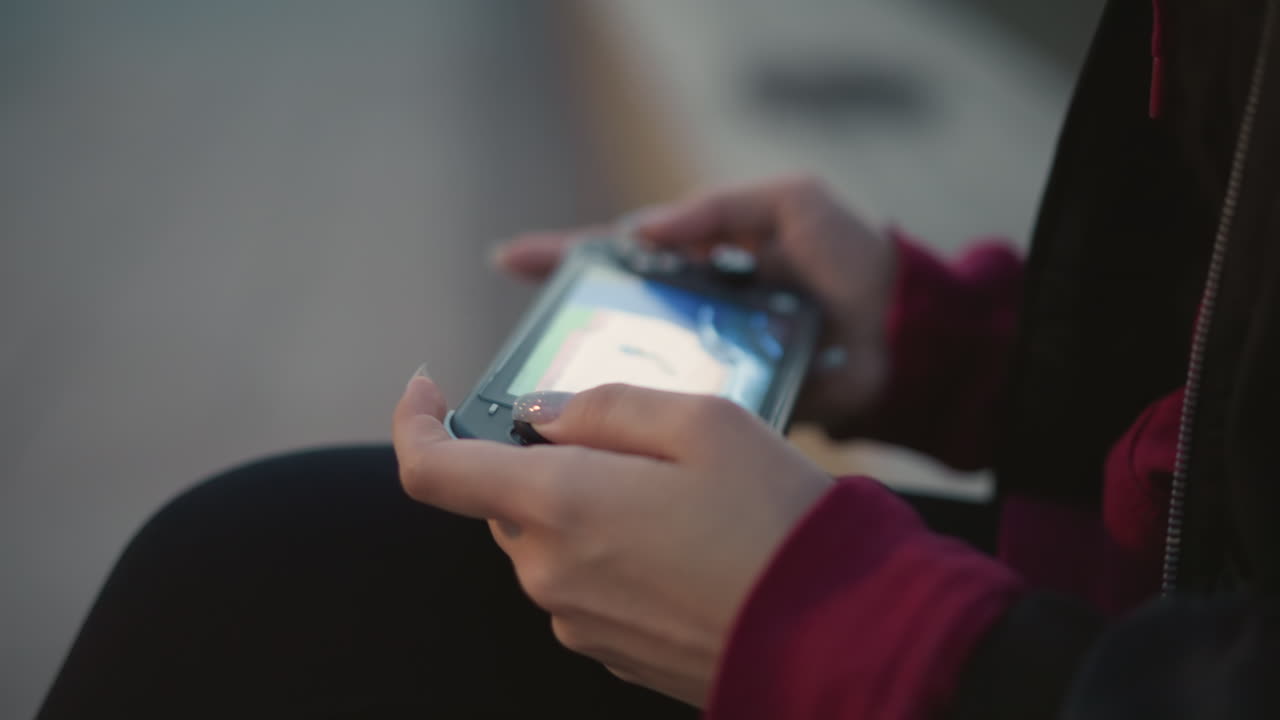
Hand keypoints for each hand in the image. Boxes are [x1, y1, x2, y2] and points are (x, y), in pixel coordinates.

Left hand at [393, 374, 832, 705]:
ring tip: (682, 502)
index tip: (430, 387)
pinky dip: (612, 551)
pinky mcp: (610, 651)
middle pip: (506, 499)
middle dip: (548, 460)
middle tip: (637, 445)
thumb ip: (606, 406)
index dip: (415, 421)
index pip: (433, 470)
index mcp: (557, 506)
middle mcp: (549, 573)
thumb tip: (543, 415)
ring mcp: (577, 621)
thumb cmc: (776, 518)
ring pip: (550, 539)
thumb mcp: (703, 421)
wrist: (837, 636)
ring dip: (589, 507)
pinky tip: (686, 549)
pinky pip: (585, 583)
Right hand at [492, 176, 895, 426]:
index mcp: (701, 259)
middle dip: (562, 328)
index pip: (619, 252)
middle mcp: (692, 313)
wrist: (906, 336)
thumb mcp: (789, 201)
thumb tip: (641, 230)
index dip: (564, 255)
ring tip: (539, 398)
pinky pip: (677, 418)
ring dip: (592, 385)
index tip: (507, 259)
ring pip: (636, 374)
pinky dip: (643, 429)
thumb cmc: (850, 256)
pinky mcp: (728, 408)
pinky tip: (605, 441)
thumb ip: (718, 209)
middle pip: (612, 318)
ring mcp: (707, 363)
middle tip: (516, 346)